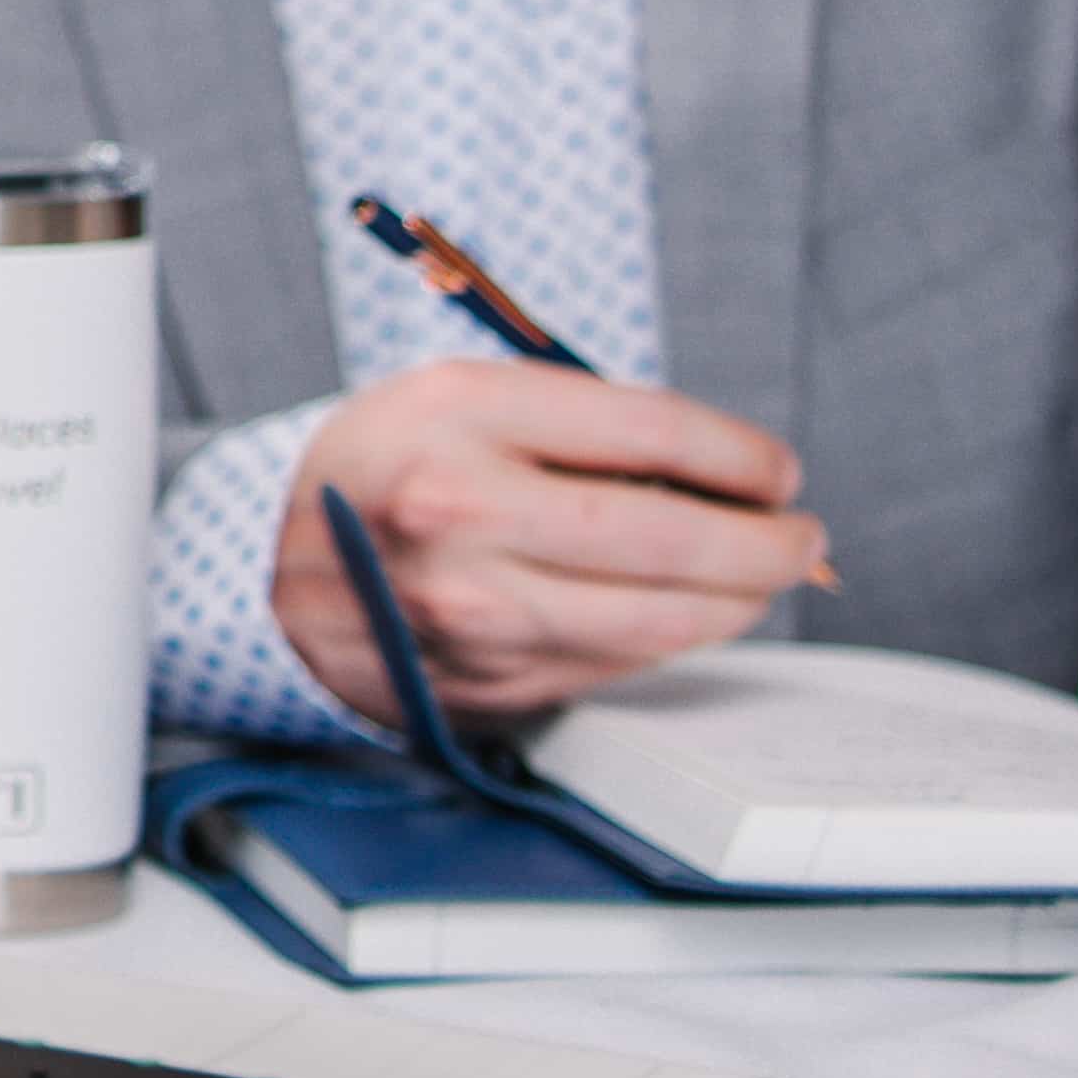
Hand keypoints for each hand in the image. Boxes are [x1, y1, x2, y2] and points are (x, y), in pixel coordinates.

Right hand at [274, 360, 833, 717]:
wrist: (275, 569)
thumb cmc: (390, 466)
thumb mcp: (466, 396)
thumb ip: (590, 425)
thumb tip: (736, 476)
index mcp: (461, 417)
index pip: (651, 431)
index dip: (742, 454)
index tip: (778, 469)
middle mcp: (462, 517)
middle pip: (671, 536)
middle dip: (767, 542)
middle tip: (802, 535)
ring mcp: (474, 613)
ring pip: (660, 619)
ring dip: (738, 601)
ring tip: (762, 575)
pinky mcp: (487, 681)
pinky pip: (619, 664)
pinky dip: (671, 638)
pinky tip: (685, 610)